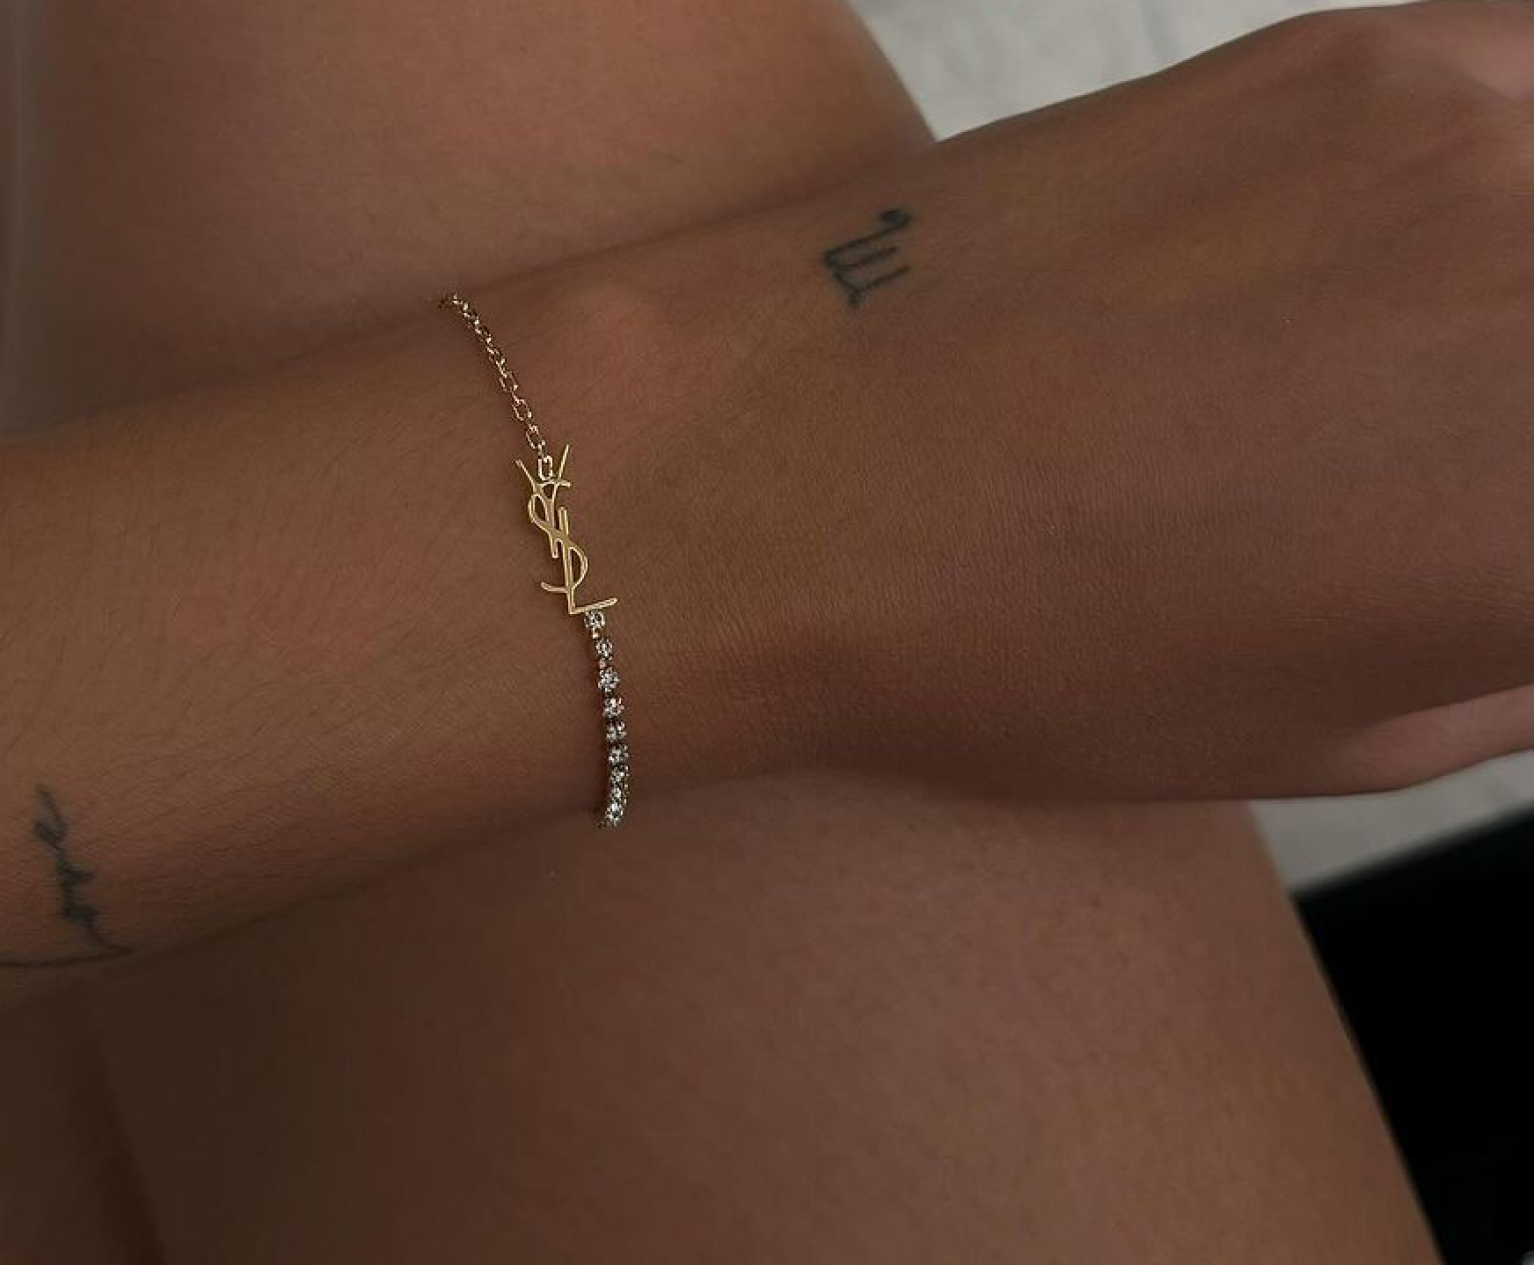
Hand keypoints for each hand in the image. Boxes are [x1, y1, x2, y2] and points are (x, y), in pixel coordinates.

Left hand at [597, 2, 1533, 797]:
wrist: (765, 467)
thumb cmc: (1012, 652)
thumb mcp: (1334, 734)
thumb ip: (1530, 638)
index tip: (1511, 554)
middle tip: (1479, 470)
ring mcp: (1474, 132)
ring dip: (1526, 299)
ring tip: (1448, 380)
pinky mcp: (1359, 45)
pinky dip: (1522, 179)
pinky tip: (1451, 247)